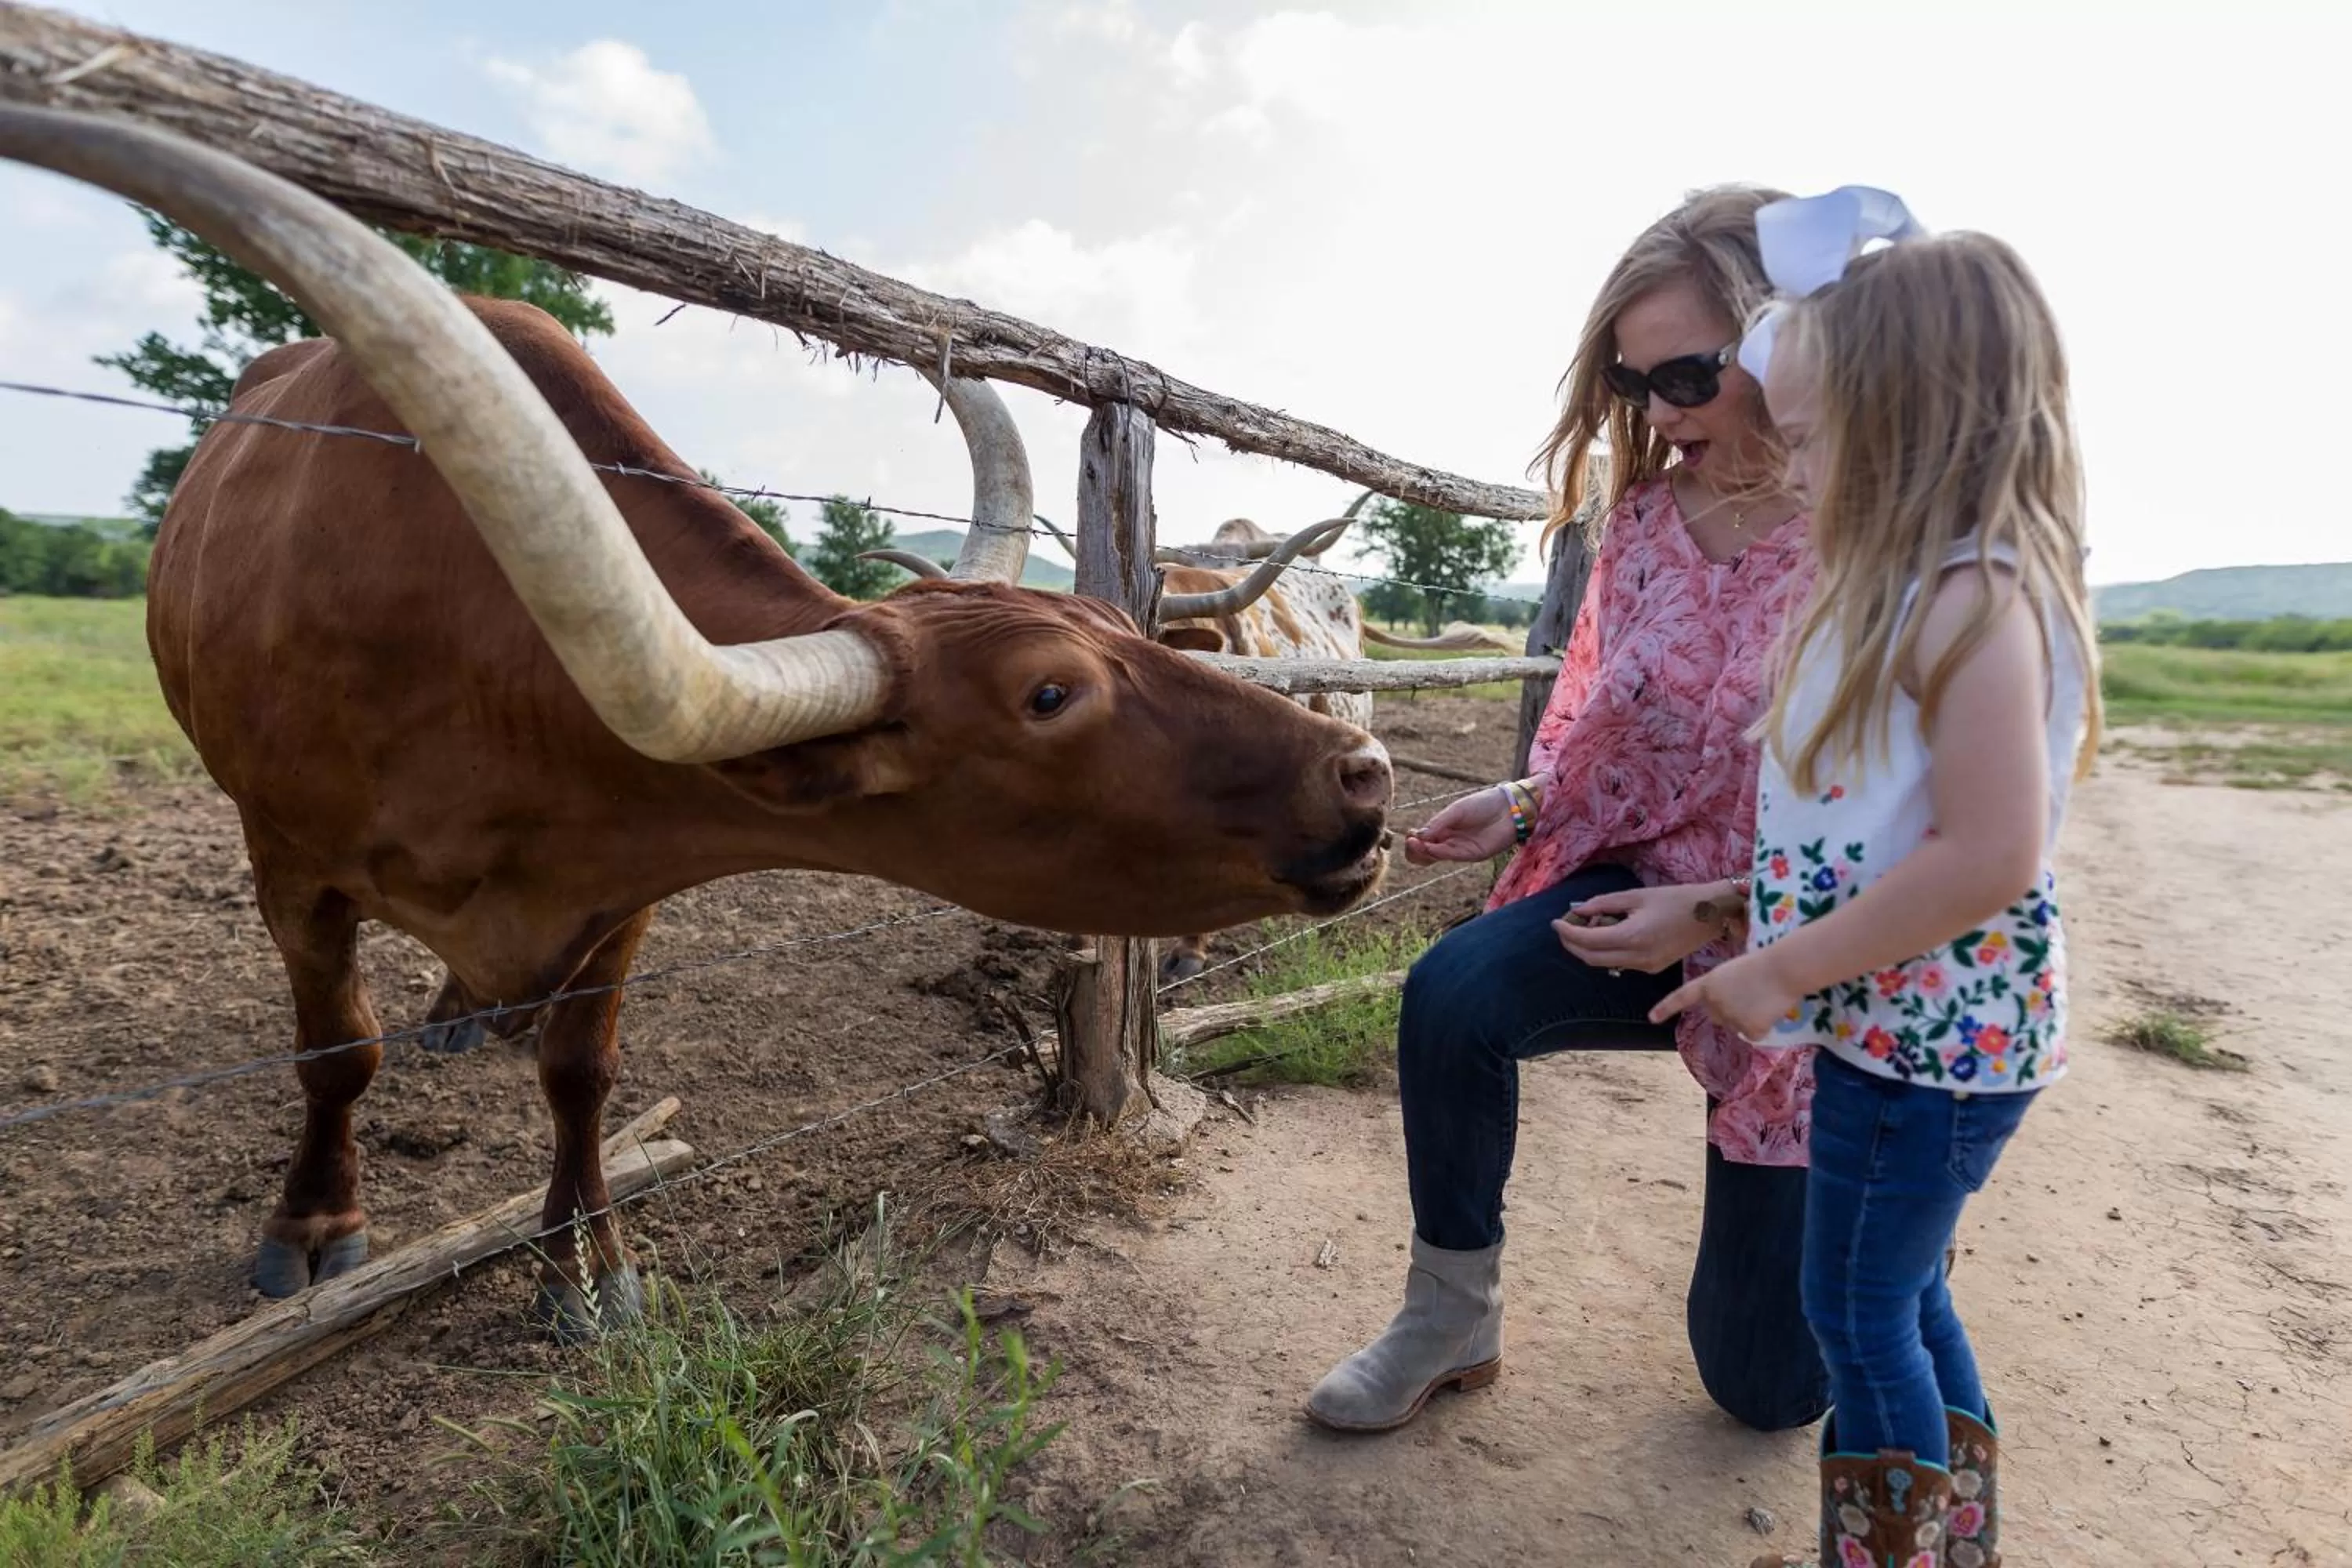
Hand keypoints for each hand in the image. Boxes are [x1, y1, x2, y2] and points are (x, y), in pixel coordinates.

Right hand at [1404, 787, 1517, 864]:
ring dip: (1421, 851)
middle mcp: (1449, 840)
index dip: (1413, 840)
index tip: (1409, 834)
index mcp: (1443, 827)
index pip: (1422, 840)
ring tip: (1414, 843)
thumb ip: (1438, 823)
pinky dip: (1436, 852)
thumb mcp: (1457, 810)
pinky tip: (1429, 846)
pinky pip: (1449, 856)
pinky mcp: (1471, 855)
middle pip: (1424, 852)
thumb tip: (1417, 836)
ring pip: (1434, 856)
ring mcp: (1459, 848)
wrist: (1509, 808)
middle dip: (1413, 849)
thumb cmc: (1483, 804)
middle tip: (1411, 842)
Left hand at [1552, 882, 1729, 974]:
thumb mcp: (1636, 896)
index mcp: (1633, 937)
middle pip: (1591, 958)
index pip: (1588, 941)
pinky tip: (1607, 933)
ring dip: (1588, 948)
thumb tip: (1578, 910)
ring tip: (1587, 926)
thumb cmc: (1675, 899)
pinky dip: (1606, 951)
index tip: (1555, 921)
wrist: (1710, 914)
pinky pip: (1620, 963)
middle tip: (1564, 926)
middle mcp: (1637, 958)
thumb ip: (1604, 904)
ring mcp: (1646, 967)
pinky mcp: (1652, 968)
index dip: (1567, 932)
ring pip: (1604, 963)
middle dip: (1572, 944)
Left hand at [1650, 949, 1803, 1040]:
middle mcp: (1714, 1002)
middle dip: (1730, 1011)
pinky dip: (1763, 1026)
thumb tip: (1726, 1012)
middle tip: (1751, 995)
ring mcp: (1730, 1016)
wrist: (1784, 968)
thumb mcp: (1733, 972)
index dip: (1666, 1007)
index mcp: (1708, 983)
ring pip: (1736, 1026)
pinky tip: (1770, 1010)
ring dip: (1748, 1018)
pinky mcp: (1748, 1029)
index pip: (1682, 996)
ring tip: (1762, 998)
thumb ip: (1721, 990)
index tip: (1651, 1018)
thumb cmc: (1764, 964)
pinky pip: (1753, 1035)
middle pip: (1716, 1017)